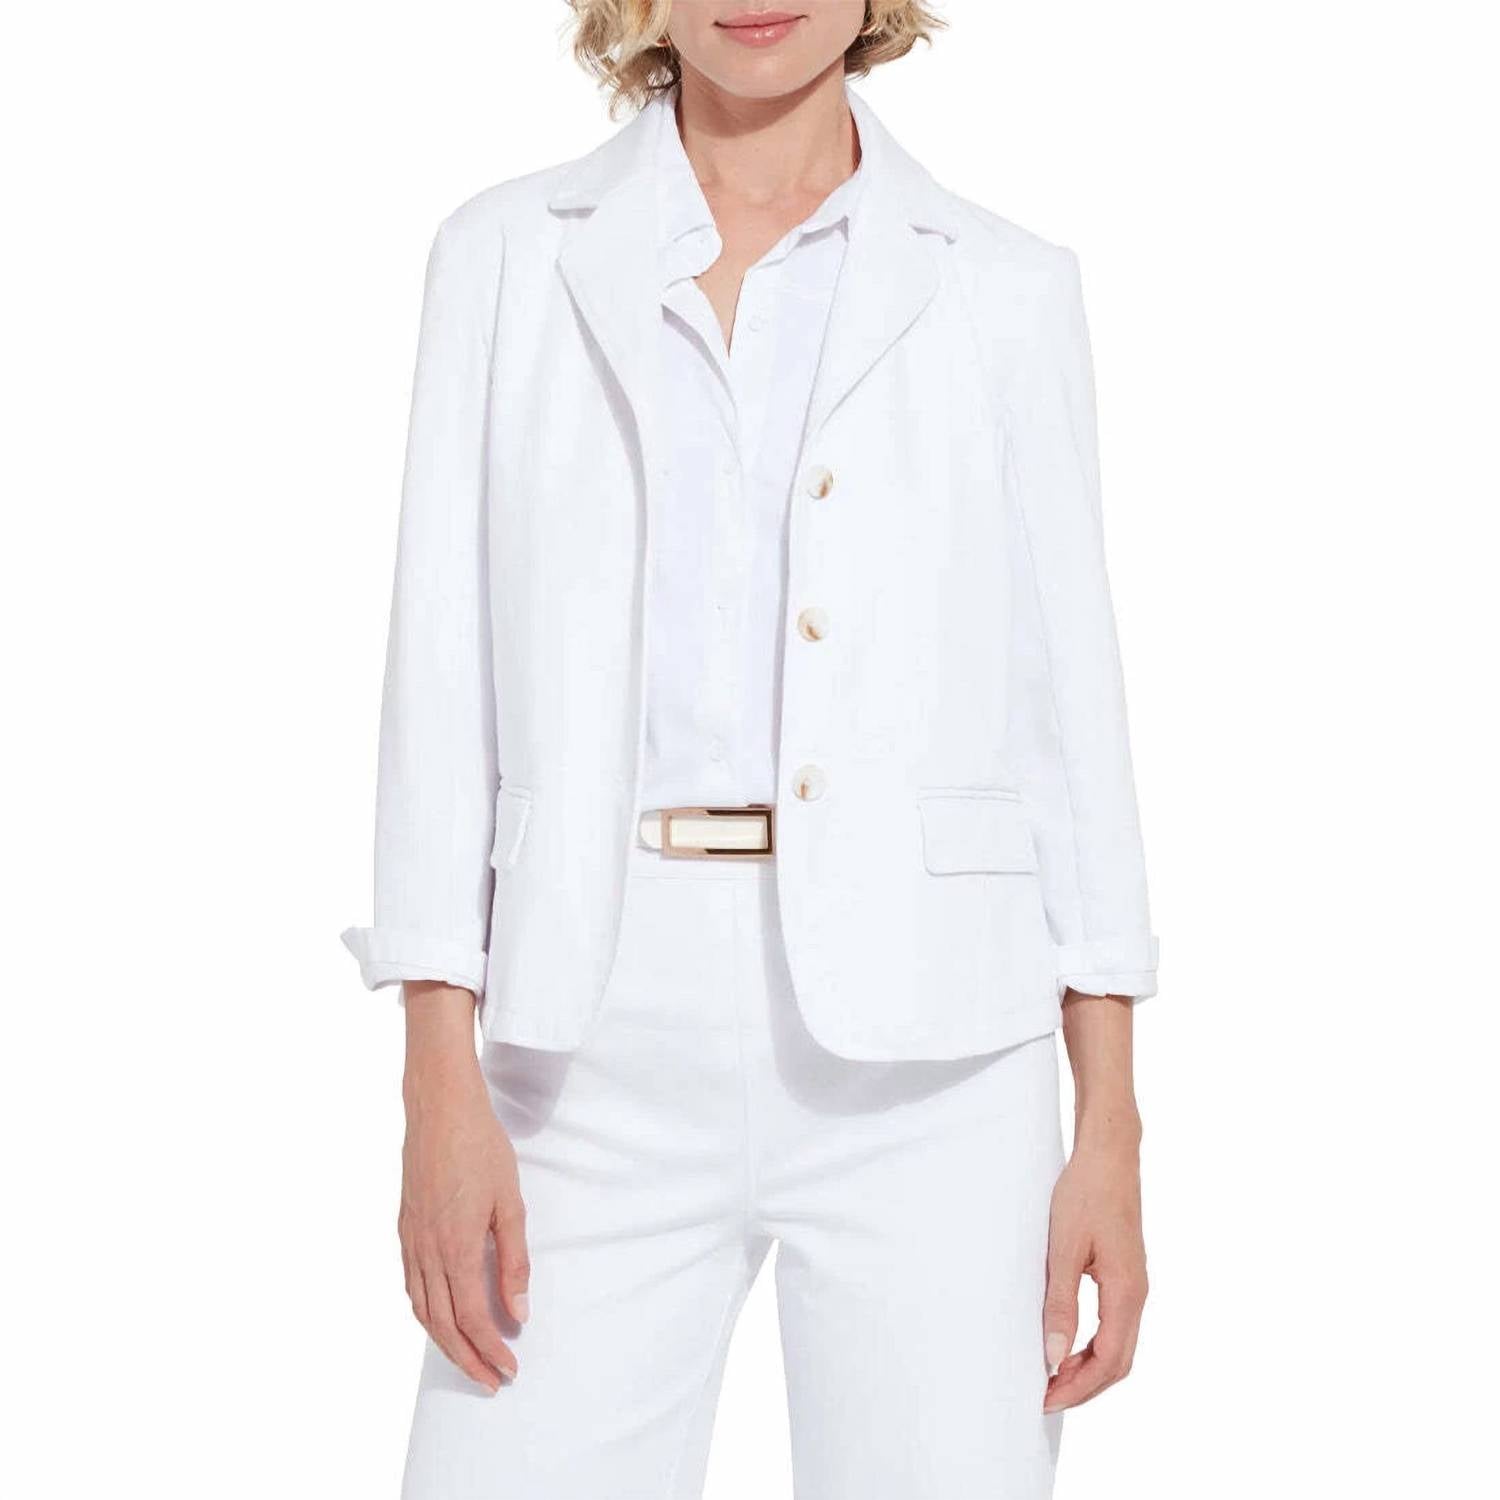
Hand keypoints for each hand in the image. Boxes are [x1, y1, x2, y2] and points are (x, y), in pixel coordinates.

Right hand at [399, 983, 529, 1391]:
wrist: (439, 1106)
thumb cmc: (481, 1147)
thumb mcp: (510, 1202)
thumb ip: (513, 1261)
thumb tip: (518, 1312)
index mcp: (456, 1247)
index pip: (472, 1318)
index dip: (490, 1350)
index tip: (509, 1370)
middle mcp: (427, 1251)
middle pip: (442, 1325)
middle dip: (467, 1359)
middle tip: (491, 1380)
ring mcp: (410, 1241)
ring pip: (422, 1310)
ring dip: (444, 1342)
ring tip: (468, 1360)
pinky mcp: (404, 1228)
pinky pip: (411, 1286)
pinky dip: (425, 1312)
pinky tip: (439, 1316)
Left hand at [1042, 1113, 1147, 1411]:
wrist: (1109, 1154)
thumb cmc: (1085, 1193)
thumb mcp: (1064, 1249)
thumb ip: (1061, 1304)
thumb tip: (1053, 1357)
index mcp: (1126, 1292)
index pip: (1108, 1362)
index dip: (1077, 1387)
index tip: (1045, 1399)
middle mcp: (1137, 1294)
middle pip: (1119, 1363)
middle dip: (1084, 1387)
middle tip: (1045, 1398)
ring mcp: (1135, 1285)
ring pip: (1119, 1346)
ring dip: (1089, 1368)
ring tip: (1052, 1377)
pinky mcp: (1126, 1274)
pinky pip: (1115, 1326)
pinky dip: (1093, 1346)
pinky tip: (1068, 1343)